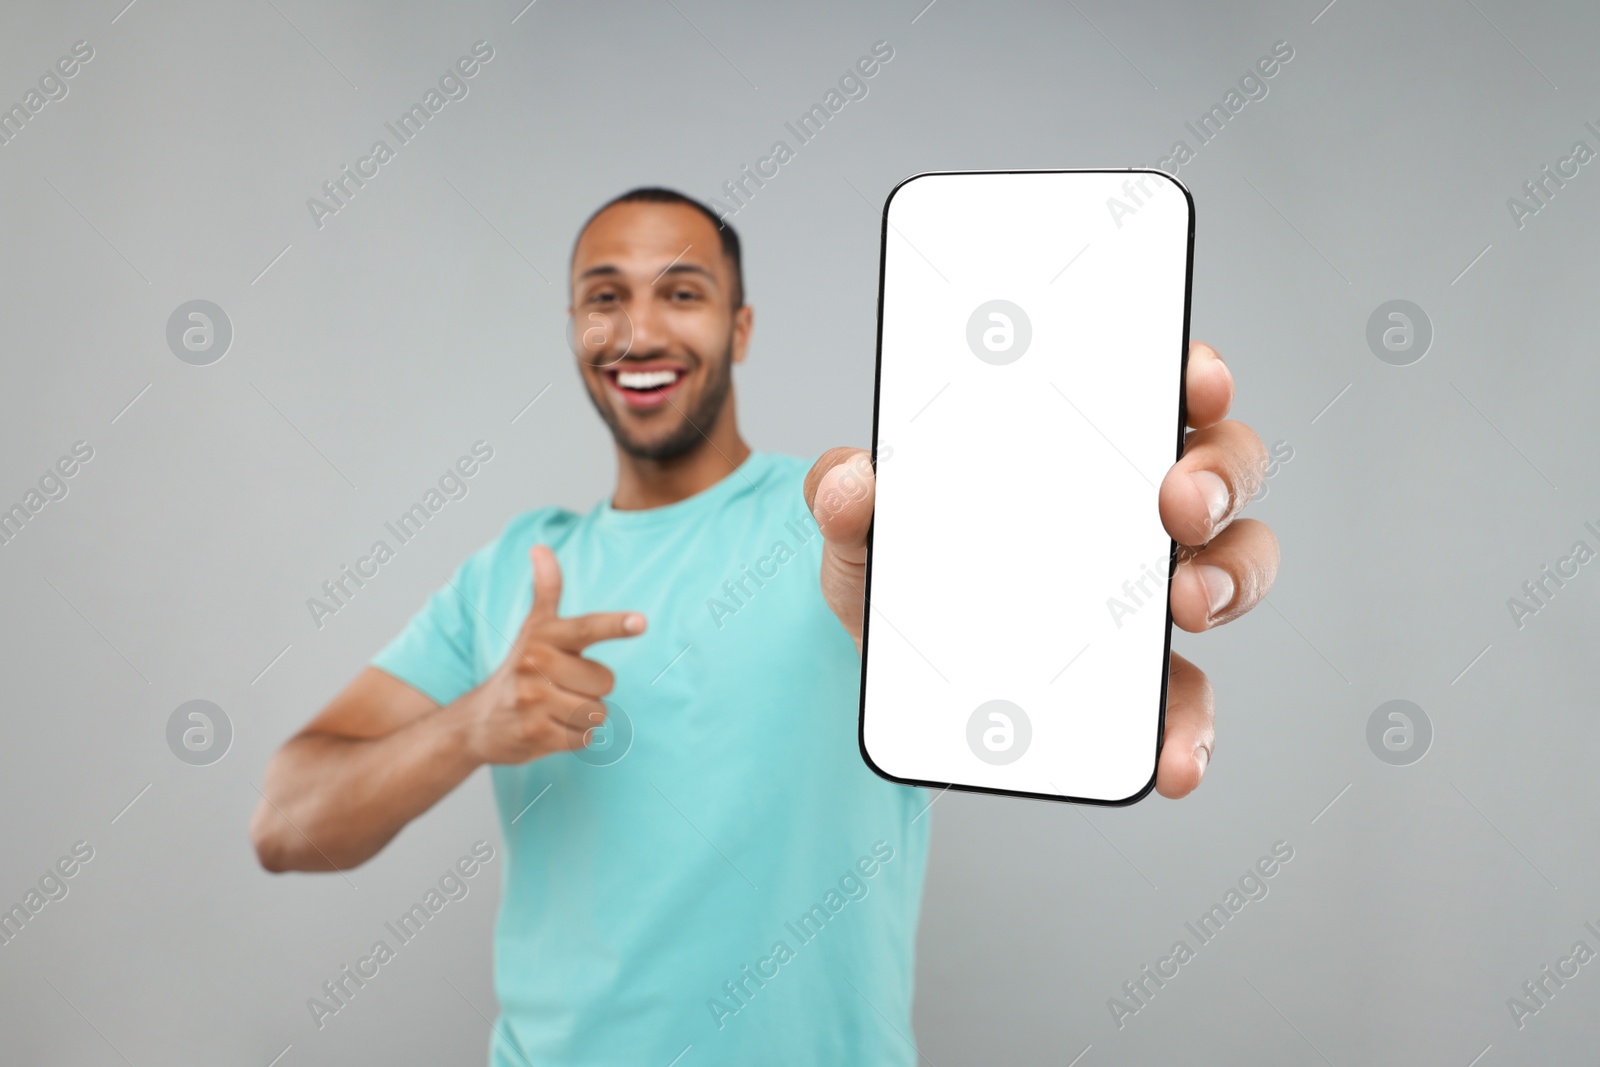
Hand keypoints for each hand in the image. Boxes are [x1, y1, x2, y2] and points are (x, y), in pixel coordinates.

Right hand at [462, 545, 645, 764]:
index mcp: (543, 637)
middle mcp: (535, 666)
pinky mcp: (534, 734)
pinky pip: (584, 737)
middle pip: (604, 681)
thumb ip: (546, 590)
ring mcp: (532, 701)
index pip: (586, 628)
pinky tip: (554, 728)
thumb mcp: (533, 629)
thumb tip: (541, 548)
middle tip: (565, 686)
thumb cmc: (519, 669)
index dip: (615, 625)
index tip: (641, 622)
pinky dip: (576, 736)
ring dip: (586, 714)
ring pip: (597, 711)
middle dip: (593, 688)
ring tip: (558, 708)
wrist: (478, 721)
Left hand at [803, 340, 1278, 798]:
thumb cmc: (898, 575)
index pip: (1155, 389)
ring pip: (1234, 567)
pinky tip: (1172, 758)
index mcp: (1079, 448)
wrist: (889, 680)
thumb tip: (849, 481)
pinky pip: (1188, 700)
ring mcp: (1146, 595)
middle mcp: (1132, 511)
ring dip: (1230, 580)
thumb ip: (841, 496)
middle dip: (1219, 476)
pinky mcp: (1141, 685)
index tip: (1194, 380)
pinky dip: (1191, 730)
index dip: (1194, 374)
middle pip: (1221, 468)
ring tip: (1183, 605)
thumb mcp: (859, 529)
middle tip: (1176, 501)